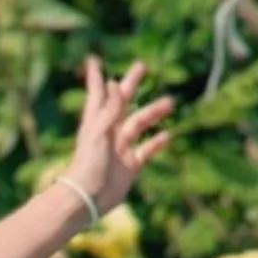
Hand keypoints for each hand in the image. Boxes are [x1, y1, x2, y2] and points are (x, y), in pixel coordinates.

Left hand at [64, 55, 173, 215]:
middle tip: (142, 66)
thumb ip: (110, 108)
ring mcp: (120, 148)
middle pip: (123, 102)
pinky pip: (146, 150)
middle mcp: (109, 132)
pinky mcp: (130, 166)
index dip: (95, 77)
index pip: (98, 93)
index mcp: (97, 122)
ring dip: (153, 112)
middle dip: (132, 84)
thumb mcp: (99, 132)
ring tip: (170, 103)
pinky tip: (168, 135)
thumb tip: (115, 81)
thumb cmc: (88, 164)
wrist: (87, 198)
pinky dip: (156, 142)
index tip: (92, 59)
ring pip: (139, 124)